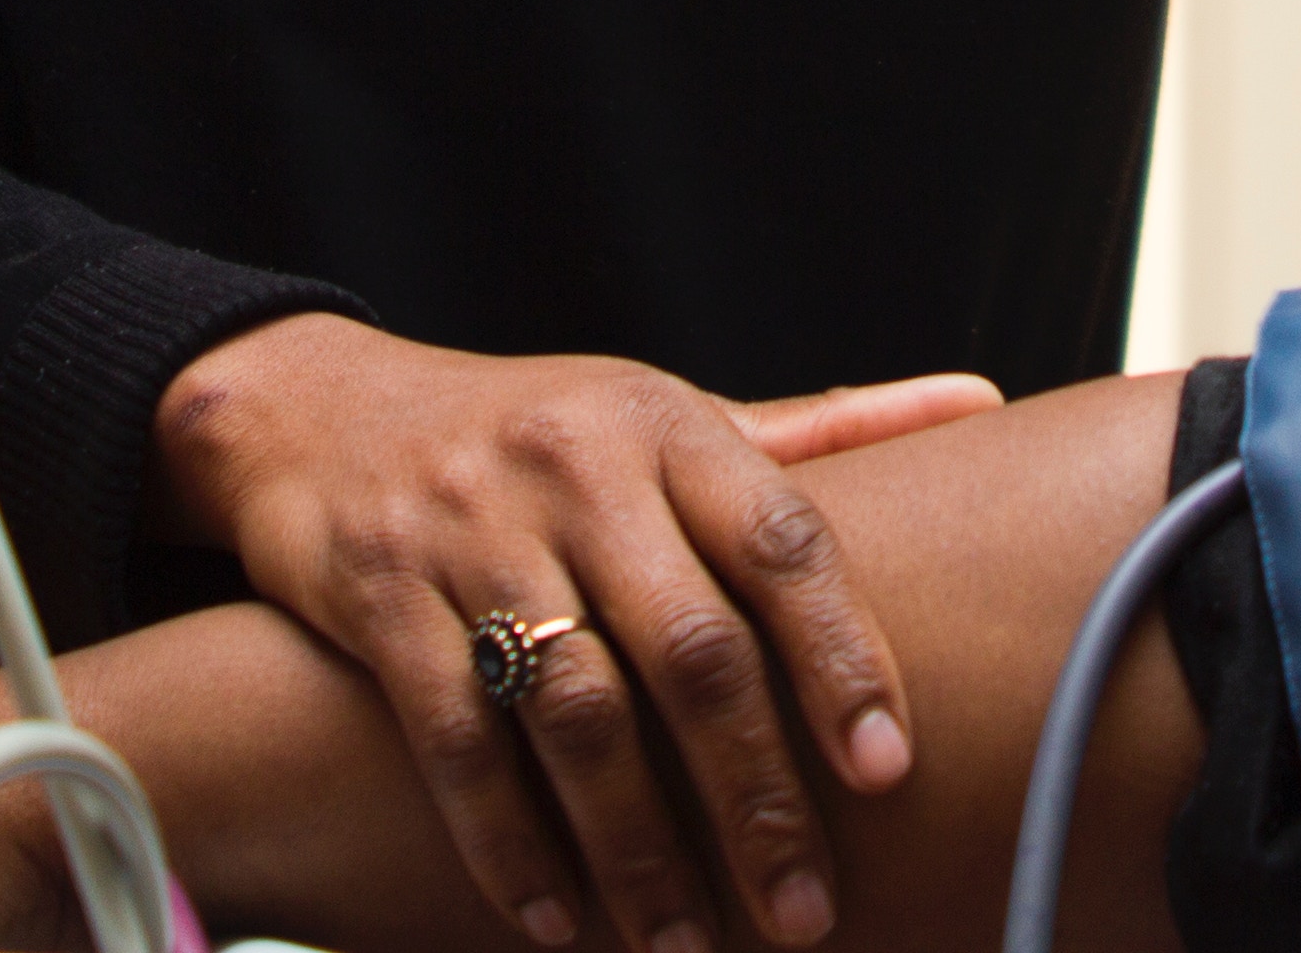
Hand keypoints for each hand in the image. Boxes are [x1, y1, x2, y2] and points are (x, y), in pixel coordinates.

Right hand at [157, 314, 999, 952]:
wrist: (317, 411)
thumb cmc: (540, 431)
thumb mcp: (668, 412)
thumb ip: (819, 432)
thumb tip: (983, 402)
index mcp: (666, 423)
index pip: (780, 540)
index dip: (841, 656)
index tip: (887, 770)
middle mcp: (576, 469)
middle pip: (688, 649)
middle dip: (754, 796)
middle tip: (804, 913)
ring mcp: (472, 532)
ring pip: (575, 713)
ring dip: (638, 849)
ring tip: (688, 947)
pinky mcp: (381, 597)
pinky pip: (458, 741)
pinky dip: (510, 846)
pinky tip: (558, 925)